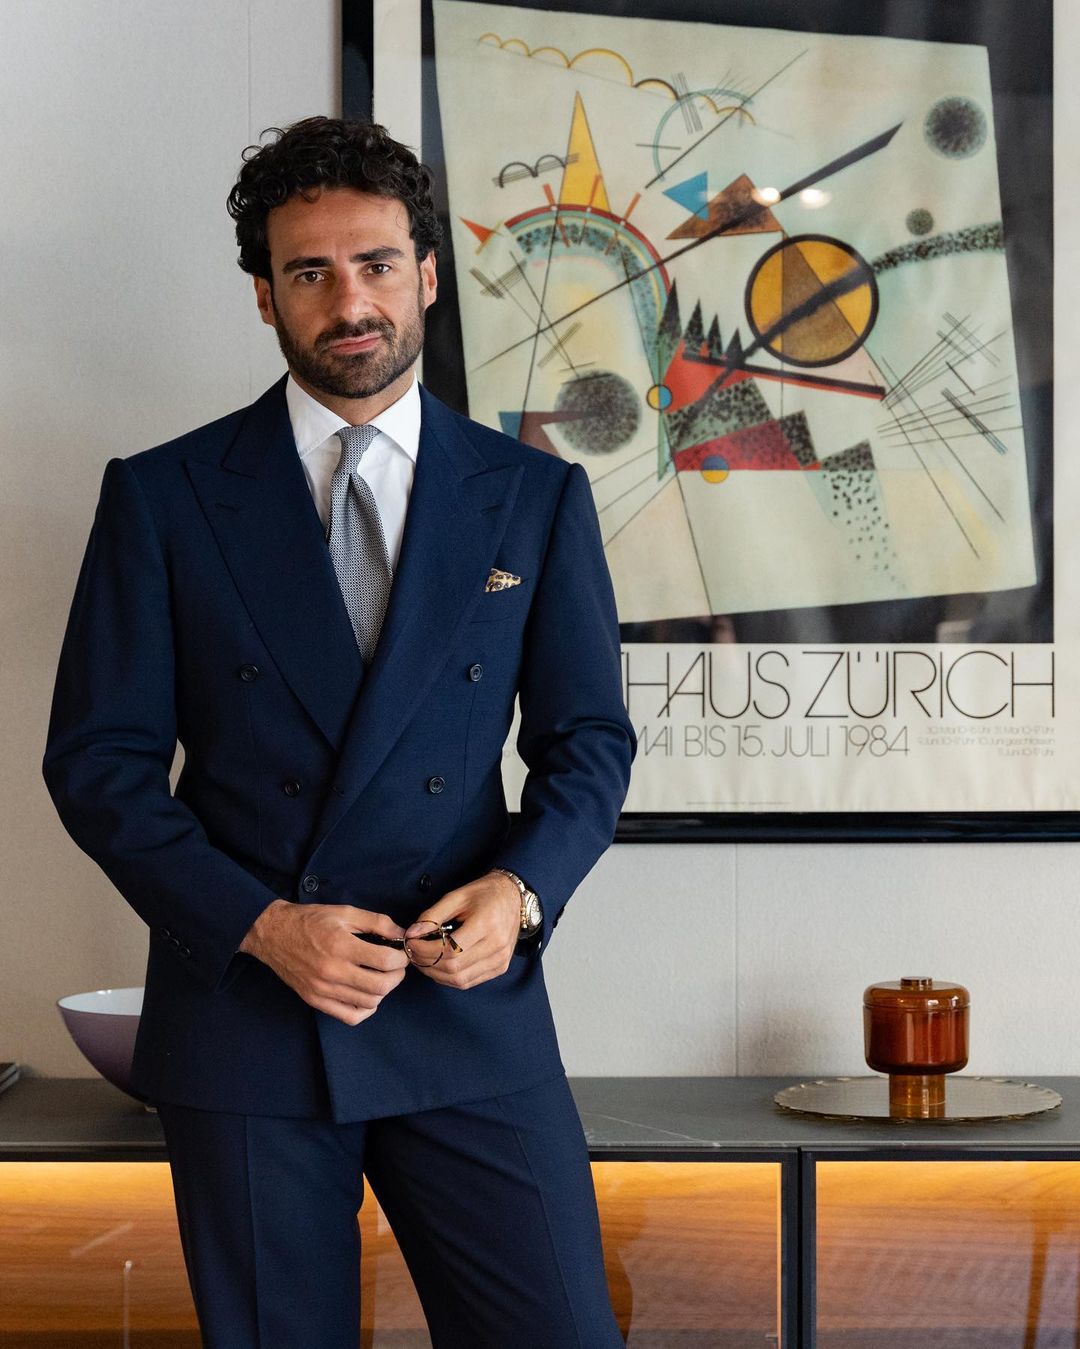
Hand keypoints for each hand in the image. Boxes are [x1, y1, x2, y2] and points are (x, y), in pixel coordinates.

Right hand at [240, 899, 407, 1025]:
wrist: (273, 934)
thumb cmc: (310, 921)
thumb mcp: (345, 912)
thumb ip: (377, 922)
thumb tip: (402, 934)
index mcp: (341, 945)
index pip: (384, 961)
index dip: (401, 959)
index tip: (401, 953)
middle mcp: (332, 971)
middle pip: (380, 986)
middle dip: (396, 976)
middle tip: (396, 966)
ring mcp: (323, 990)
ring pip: (368, 1003)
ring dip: (383, 991)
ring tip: (381, 976)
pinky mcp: (315, 1000)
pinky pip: (350, 1017)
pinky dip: (365, 1010)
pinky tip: (366, 995)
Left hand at [405, 871, 521, 989]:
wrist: (513, 897)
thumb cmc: (484, 894)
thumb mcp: (456, 896)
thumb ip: (432, 915)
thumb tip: (412, 934)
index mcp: (486, 923)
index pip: (450, 950)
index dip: (424, 950)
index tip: (411, 942)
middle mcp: (496, 945)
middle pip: (453, 968)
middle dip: (426, 963)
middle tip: (413, 952)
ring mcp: (500, 959)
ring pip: (460, 980)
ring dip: (436, 974)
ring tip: (424, 960)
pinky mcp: (500, 967)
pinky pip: (470, 982)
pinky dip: (450, 978)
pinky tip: (441, 966)